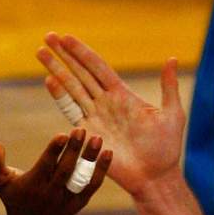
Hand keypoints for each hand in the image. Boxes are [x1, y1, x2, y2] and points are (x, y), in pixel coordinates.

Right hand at [0, 128, 111, 214]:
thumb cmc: (14, 198)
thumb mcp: (0, 183)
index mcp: (33, 184)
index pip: (45, 166)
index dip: (54, 151)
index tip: (63, 135)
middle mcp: (51, 192)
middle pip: (65, 170)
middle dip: (74, 150)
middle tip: (82, 130)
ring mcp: (67, 198)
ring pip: (82, 178)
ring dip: (91, 159)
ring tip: (98, 139)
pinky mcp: (79, 202)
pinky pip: (92, 186)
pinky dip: (101, 171)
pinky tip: (107, 153)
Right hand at [36, 33, 184, 195]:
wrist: (154, 177)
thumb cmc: (166, 149)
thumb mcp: (173, 115)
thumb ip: (169, 87)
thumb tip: (171, 58)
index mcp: (122, 94)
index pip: (98, 67)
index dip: (82, 52)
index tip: (66, 37)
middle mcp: (105, 103)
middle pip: (80, 73)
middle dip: (63, 55)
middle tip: (47, 36)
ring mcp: (95, 117)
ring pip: (71, 88)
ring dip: (56, 70)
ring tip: (40, 53)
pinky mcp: (88, 134)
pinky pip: (71, 111)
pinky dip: (60, 96)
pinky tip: (50, 81)